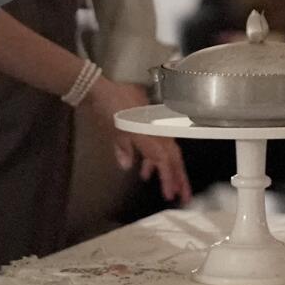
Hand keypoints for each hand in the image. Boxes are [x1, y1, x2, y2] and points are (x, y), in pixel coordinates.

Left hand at [85, 77, 191, 205]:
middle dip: (179, 177)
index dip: (169, 178)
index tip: (170, 195)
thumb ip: (123, 148)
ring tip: (169, 189)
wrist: (100, 88)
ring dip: (169, 170)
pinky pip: (156, 144)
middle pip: (173, 156)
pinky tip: (146, 171)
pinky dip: (152, 159)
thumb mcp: (114, 130)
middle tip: (184, 196)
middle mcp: (157, 129)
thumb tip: (127, 165)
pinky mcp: (148, 122)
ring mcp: (154, 126)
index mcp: (150, 132)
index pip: (164, 159)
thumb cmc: (106, 108)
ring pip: (167, 151)